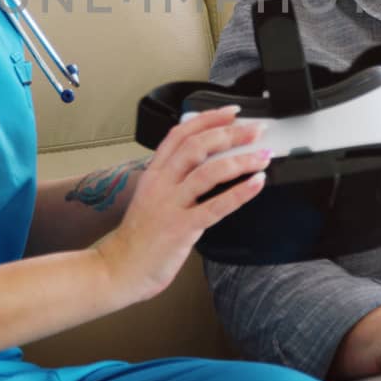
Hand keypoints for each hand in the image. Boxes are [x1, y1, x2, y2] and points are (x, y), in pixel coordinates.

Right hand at [96, 106, 269, 301]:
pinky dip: (240, 193)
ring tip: (262, 155)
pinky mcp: (181, 228)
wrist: (118, 268)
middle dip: (230, 134)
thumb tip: (202, 165)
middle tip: (256, 131)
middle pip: (197, 146)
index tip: (232, 112)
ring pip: (208, 172)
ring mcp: (171, 205)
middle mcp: (161, 184)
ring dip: (240, 160)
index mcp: (154, 173)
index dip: (208, 118)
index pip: (180, 134)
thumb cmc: (138, 237)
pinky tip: (256, 183)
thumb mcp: (150, 197)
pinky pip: (215, 207)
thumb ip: (173, 179)